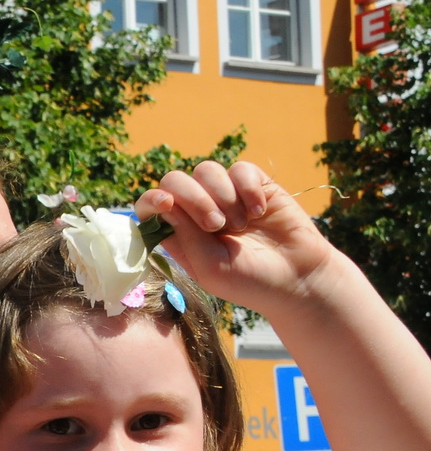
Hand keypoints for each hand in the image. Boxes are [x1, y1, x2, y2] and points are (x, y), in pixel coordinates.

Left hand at [134, 160, 337, 309]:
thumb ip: (186, 237)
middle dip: (192, 198)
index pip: (152, 206)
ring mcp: (225, 196)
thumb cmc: (250, 281)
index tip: (166, 204)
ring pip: (207, 171)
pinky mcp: (254, 185)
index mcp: (180, 234)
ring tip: (242, 225)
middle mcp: (198, 212)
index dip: (151, 200)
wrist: (298, 277)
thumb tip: (165, 203)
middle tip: (215, 225)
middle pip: (175, 180)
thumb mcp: (211, 268)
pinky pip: (240, 169)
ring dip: (223, 197)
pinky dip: (248, 188)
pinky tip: (260, 212)